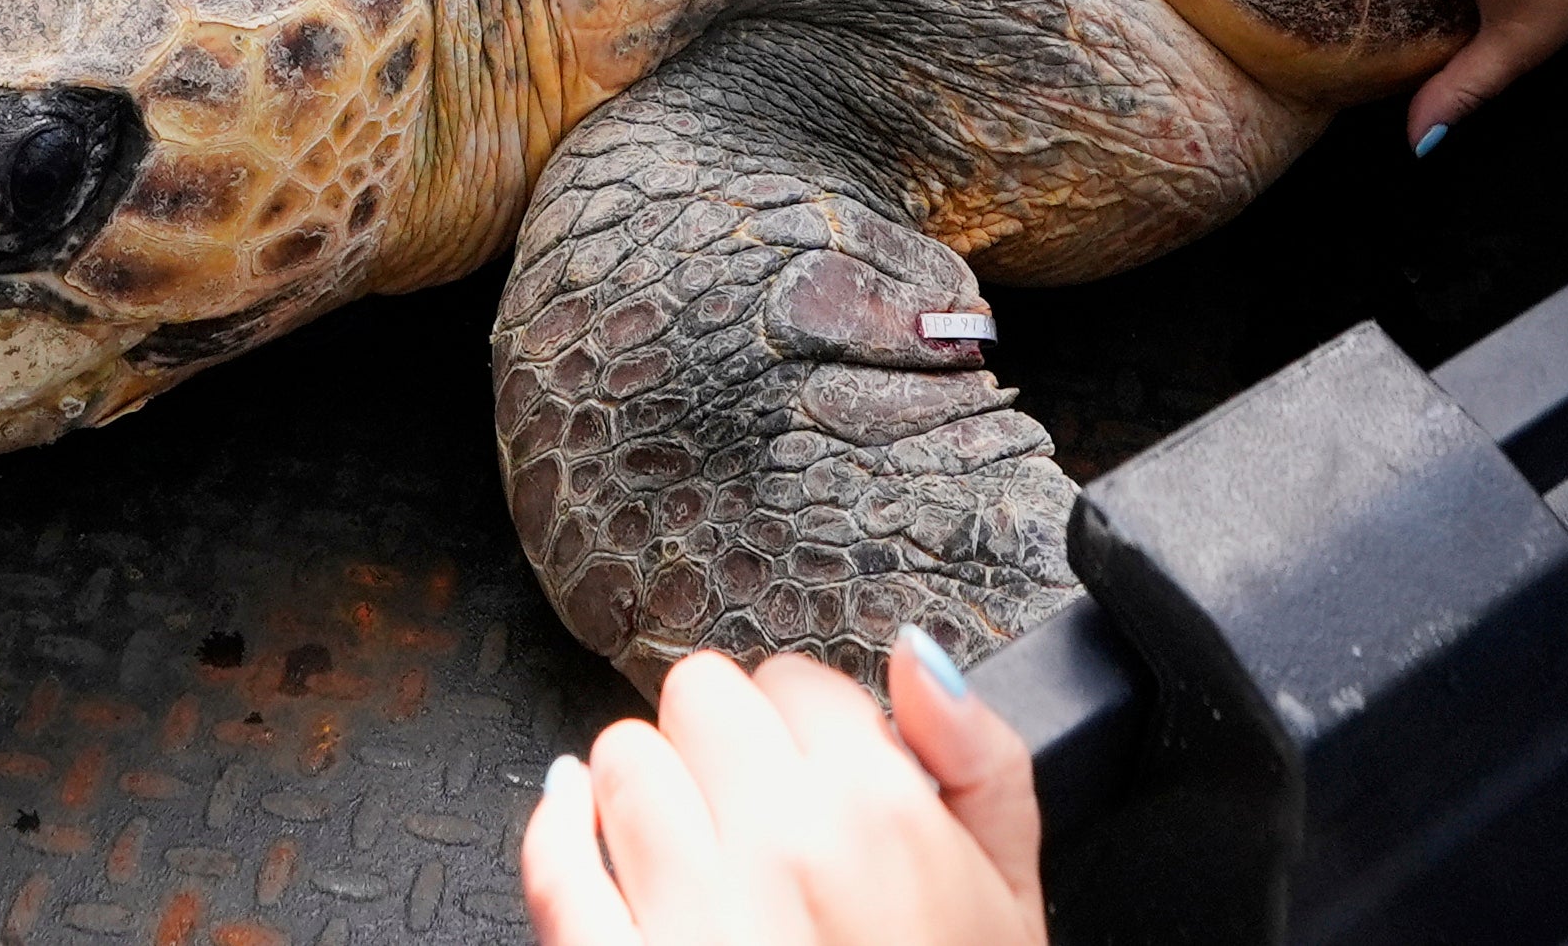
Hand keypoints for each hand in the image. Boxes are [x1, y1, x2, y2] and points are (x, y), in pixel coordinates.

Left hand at [523, 639, 1041, 945]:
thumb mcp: (1013, 907)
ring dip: (642, 785)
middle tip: (747, 804)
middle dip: (722, 741)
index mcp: (882, 817)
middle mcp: (778, 847)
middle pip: (702, 698)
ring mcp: (687, 911)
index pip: (802, 683)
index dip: (806, 726)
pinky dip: (557, 831)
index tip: (811, 771)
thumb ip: (981, 764)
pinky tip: (576, 823)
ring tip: (680, 838)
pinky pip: (554, 862)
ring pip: (620, 761)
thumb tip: (920, 657)